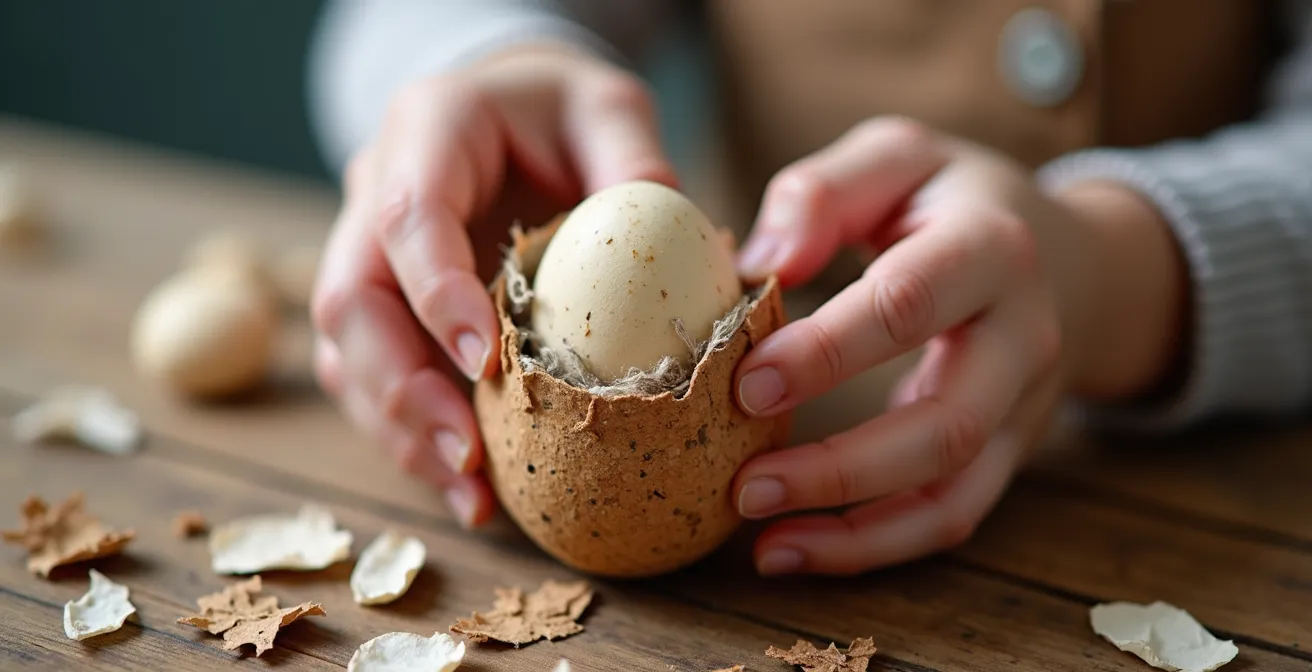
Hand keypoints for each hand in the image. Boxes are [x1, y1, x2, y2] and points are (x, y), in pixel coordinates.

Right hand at [311, 44, 675, 527]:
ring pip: (347, 353)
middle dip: (403, 387)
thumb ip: (632, 157)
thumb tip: (679, 238)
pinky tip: (466, 483)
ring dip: (402, 430)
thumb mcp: (609, 107)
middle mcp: (373, 191)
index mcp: (427, 129)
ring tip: (471, 495)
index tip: (488, 364)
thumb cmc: (561, 110)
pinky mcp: (381, 306)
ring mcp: (366, 252)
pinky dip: (411, 435)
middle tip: (468, 455)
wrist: (509, 113)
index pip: (410, 215)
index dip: (437, 293)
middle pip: (350, 300)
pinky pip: (370, 377)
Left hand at [728, 117, 1187, 574]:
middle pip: (946, 425)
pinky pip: (949, 517)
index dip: (828, 350)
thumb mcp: (898, 156)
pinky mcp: (1007, 454)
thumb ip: (825, 191)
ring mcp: (1021, 408)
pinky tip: (795, 548)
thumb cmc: (955, 198)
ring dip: (855, 529)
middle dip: (841, 466)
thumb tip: (762, 262)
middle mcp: (1022, 337)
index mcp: (990, 248)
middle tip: (745, 484)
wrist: (1071, 256)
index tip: (745, 380)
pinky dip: (874, 547)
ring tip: (764, 544)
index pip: (909, 306)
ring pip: (953, 493)